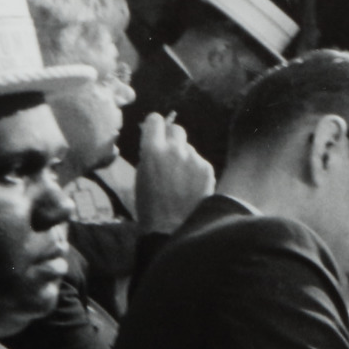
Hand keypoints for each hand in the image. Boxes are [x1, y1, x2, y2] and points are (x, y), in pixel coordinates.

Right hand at [133, 113, 215, 233]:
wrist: (170, 228)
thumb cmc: (150, 205)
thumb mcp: (141, 176)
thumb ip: (149, 154)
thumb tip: (155, 141)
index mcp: (152, 150)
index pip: (155, 120)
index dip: (155, 126)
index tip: (156, 132)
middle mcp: (174, 149)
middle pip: (177, 129)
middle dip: (173, 139)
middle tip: (170, 155)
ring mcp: (193, 158)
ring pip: (189, 149)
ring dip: (185, 159)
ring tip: (180, 182)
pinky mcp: (207, 169)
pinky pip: (200, 162)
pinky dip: (196, 171)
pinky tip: (190, 188)